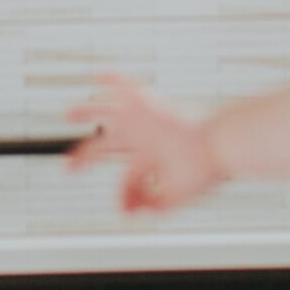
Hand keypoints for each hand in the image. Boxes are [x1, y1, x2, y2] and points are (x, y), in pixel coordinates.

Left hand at [66, 74, 221, 212]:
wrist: (220, 144)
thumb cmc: (205, 168)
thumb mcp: (175, 197)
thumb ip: (152, 206)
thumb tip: (131, 214)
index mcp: (154, 158)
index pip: (126, 178)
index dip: (121, 196)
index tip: (123, 210)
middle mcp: (147, 137)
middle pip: (109, 144)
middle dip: (86, 156)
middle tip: (70, 165)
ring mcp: (145, 119)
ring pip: (109, 112)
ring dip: (88, 112)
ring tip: (69, 113)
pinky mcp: (149, 103)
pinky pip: (127, 85)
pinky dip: (113, 79)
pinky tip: (100, 75)